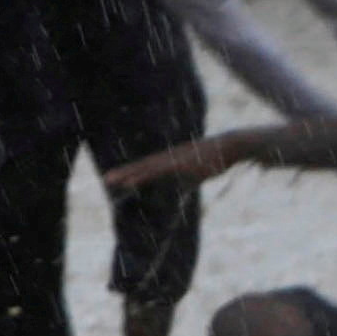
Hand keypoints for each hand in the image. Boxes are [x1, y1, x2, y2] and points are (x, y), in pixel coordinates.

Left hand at [102, 134, 242, 196]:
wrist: (231, 145)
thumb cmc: (214, 160)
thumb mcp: (195, 174)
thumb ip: (184, 181)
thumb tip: (181, 190)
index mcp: (170, 160)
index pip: (145, 167)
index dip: (130, 172)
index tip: (114, 178)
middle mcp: (169, 158)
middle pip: (142, 166)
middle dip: (124, 173)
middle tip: (105, 179)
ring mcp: (174, 160)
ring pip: (148, 168)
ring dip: (131, 174)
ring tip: (113, 181)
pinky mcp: (182, 164)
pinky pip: (160, 171)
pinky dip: (147, 176)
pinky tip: (137, 180)